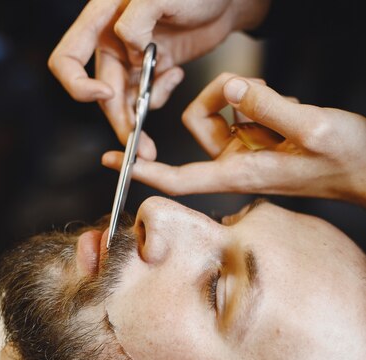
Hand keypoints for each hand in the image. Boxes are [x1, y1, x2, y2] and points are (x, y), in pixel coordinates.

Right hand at [48, 0, 270, 158]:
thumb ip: (136, 19)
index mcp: (102, 18)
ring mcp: (132, 57)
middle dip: (120, 121)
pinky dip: (159, 96)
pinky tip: (175, 75)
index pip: (68, 58)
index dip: (78, 85)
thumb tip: (128, 50)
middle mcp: (112, 41)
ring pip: (123, 101)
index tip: (107, 96)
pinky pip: (145, 95)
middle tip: (138, 146)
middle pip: (102, 92)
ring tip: (153, 138)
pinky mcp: (152, 68)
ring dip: (136, 122)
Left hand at [102, 72, 365, 206]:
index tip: (112, 160)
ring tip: (288, 111)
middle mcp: (238, 163)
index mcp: (241, 171)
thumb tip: (234, 88)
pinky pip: (247, 108)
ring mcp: (250, 151)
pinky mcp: (262, 139)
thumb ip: (270, 106)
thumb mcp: (312, 127)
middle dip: (220, 99)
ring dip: (250, 98)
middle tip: (259, 95)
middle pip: (199, 123)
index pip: (180, 177)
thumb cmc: (345, 158)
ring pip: (224, 109)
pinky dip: (265, 101)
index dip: (145, 171)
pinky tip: (292, 112)